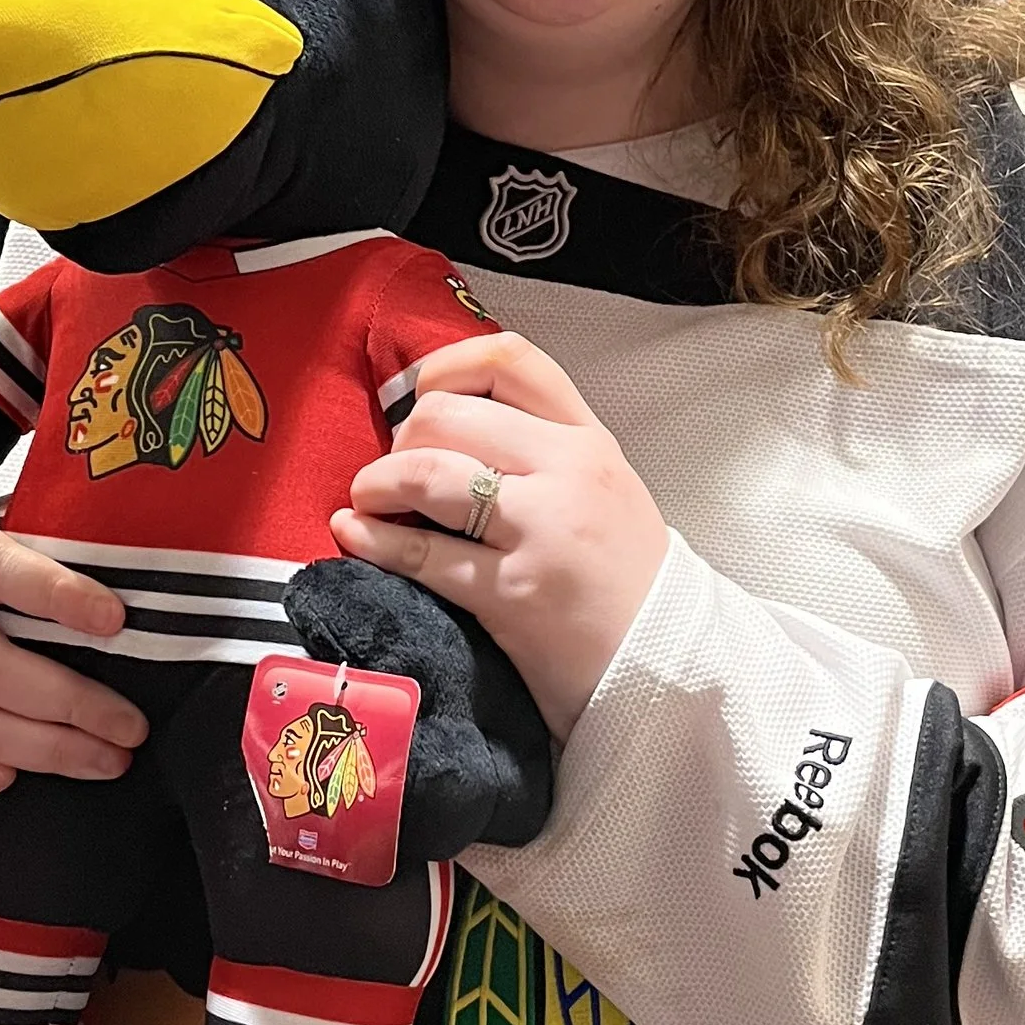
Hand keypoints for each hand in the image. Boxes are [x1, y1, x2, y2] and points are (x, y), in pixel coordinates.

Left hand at [332, 333, 667, 740]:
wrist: (669, 664)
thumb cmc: (623, 579)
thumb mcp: (601, 489)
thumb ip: (539, 449)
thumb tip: (440, 421)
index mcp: (588, 440)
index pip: (510, 360)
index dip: (445, 365)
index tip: (418, 395)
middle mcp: (568, 473)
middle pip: (449, 413)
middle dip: (401, 438)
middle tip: (396, 473)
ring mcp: (541, 531)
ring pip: (427, 472)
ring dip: (377, 483)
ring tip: (370, 501)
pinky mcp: (512, 594)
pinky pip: (420, 553)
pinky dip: (371, 540)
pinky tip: (355, 535)